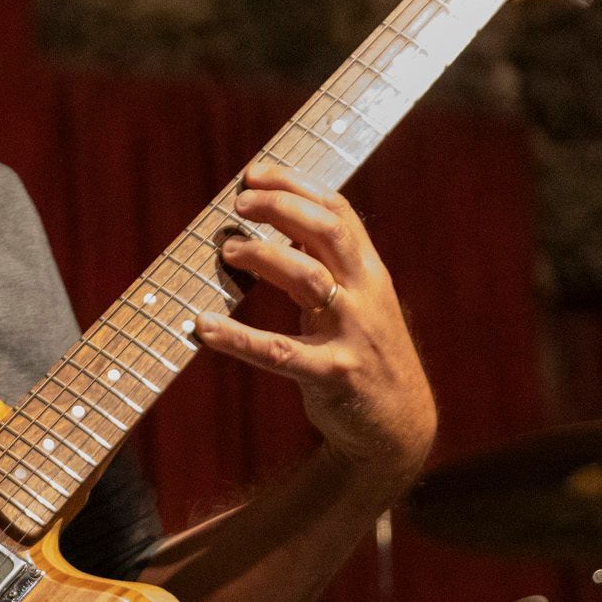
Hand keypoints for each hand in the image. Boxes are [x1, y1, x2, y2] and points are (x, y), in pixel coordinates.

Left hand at [194, 160, 436, 498]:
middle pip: (327, 231)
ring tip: (227, 251)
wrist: (398, 428)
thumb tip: (275, 223)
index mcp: (369, 272)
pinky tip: (204, 326)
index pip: (338, 211)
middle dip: (281, 207)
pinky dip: (238, 338)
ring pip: (308, 278)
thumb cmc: (364, 354)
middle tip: (238, 204)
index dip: (295, 186)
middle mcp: (365, 294)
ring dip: (264, 258)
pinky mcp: (332, 375)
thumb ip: (326, 264)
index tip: (255, 173)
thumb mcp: (356, 303)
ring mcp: (351, 334)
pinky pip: (280, 352)